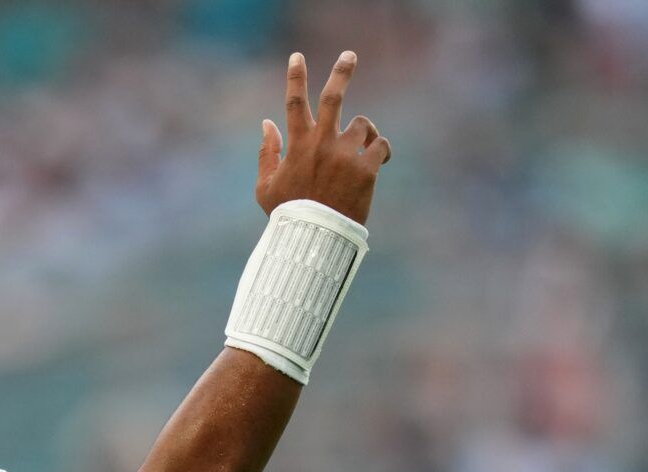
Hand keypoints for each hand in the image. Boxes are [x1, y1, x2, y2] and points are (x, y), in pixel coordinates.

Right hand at [256, 52, 390, 224]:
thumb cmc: (288, 215)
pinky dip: (380, 150)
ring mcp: (346, 155)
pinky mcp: (367, 169)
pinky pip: (381, 146)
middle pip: (334, 97)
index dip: (295, 77)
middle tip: (349, 55)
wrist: (316, 239)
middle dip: (342, 72)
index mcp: (299, 145)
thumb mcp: (266, 186)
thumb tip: (267, 122)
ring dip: (364, 133)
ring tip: (361, 150)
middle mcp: (323, 143)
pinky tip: (378, 161)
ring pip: (363, 125)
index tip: (297, 57)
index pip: (295, 102)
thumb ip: (266, 152)